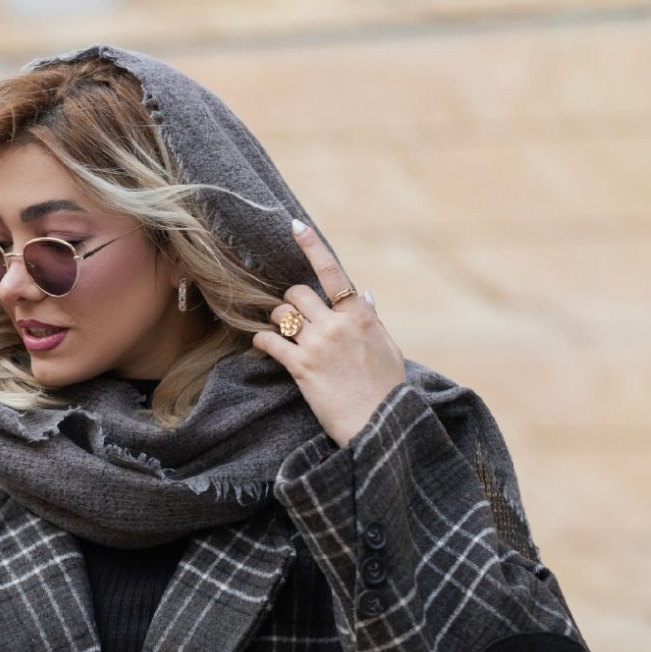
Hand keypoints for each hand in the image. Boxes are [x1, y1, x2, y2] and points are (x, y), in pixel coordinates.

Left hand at [248, 220, 406, 449]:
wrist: (381, 424)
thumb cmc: (387, 388)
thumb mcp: (388, 348)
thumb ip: (372, 320)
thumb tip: (365, 295)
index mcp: (360, 315)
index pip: (333, 272)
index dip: (312, 246)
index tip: (295, 227)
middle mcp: (337, 324)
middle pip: (297, 293)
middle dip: (291, 303)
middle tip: (294, 318)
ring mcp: (318, 344)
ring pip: (281, 313)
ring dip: (276, 321)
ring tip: (282, 334)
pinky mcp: (301, 367)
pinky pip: (269, 341)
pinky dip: (262, 341)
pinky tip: (263, 346)